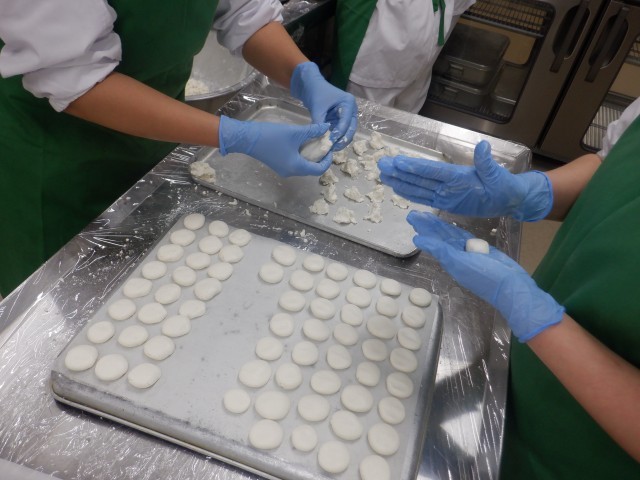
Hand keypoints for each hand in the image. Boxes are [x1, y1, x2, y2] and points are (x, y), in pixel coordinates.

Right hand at [218, 116, 331, 176]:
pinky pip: (295, 163)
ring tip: (315, 141)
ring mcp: (283, 169)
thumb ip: (313, 131)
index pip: (318, 170)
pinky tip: (303, 143)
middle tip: (324, 144)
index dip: (327, 160)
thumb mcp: (295, 132)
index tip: (330, 148)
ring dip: (311, 156)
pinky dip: (302, 155)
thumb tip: (327, 128)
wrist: (247, 138)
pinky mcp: (278, 164)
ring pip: (303, 165)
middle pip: (311, 169)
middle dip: (320, 157)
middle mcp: (291, 172)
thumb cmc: (271, 136)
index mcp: (296, 167)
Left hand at [290, 62, 356, 150]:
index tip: (331, 141)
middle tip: (333, 148)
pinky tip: (329, 145)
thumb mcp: (317, 107)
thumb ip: (319, 122)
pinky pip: (340, 132)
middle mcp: (351, 110)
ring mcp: (346, 116)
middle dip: (343, 139)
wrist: (310, 86)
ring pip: (347, 132)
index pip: (346, 121)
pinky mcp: (339, 121)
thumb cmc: (316, 92)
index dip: (339, 132)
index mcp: (348, 103)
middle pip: (351, 128)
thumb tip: (320, 138)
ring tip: (331, 148)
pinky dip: (335, 139)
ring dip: (340, 141)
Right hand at [379, 140, 552, 220]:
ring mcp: (445, 193)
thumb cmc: (505, 186)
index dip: (415, 167)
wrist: (509, 199)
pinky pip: (424, 198)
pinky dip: (410, 195)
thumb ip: (486, 163)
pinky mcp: (445, 203)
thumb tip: (483, 145)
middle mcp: (447, 182)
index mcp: (457, 175)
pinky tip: (398, 190)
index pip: (432, 171)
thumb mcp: (498, 175)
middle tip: (381, 164)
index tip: (398, 161)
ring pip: (418, 187)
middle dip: (400, 172)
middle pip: (419, 177)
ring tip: (384, 176)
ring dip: (401, 182)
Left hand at [407, 211, 563, 341]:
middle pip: (440, 237)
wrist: (511, 286)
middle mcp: (456, 255)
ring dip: (439, 226)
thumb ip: (441, 250)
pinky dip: (456, 231)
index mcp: (449, 259)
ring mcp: (468, 253)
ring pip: (450, 236)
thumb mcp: (461, 263)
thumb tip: (419, 240)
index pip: (433, 240)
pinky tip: (449, 226)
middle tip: (414, 213)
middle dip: (428, 226)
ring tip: (426, 215)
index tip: (413, 218)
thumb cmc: (485, 277)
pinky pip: (464, 238)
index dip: (424, 229)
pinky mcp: (480, 250)